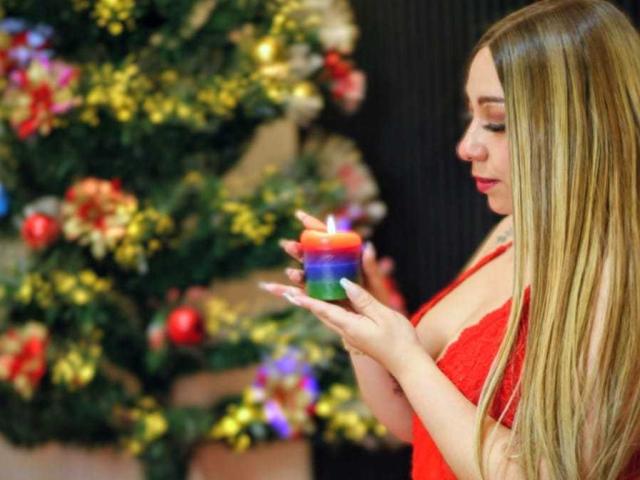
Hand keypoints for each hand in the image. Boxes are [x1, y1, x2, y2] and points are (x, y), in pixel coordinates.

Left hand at [260, 276, 421, 377]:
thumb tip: (343, 282)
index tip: (289, 292)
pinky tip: (323, 300)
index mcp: (350, 326)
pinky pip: (336, 316)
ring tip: (294, 292)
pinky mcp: (356, 334)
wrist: (407, 364)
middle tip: (282, 289)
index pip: (323, 309)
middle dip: (300, 300)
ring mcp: (350, 334)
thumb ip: (362, 299)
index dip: (306, 300)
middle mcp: (345, 331)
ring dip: (310, 303)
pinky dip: (324, 307)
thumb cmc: (399, 339)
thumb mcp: (383, 315)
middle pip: (318, 312)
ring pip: (325, 315)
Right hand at [279, 210, 404, 312]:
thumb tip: (368, 247)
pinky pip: (299, 294)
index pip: (326, 237)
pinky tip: (271, 288)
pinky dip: (284, 291)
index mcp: (341, 258)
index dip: (313, 225)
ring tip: (292, 273)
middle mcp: (328, 269)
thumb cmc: (375, 296)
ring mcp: (321, 284)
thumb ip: (370, 266)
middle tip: (289, 246)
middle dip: (298, 249)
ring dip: (294, 272)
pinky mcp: (317, 299)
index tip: (299, 215)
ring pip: (303, 274)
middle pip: (310, 255)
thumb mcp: (375, 280)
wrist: (373, 319)